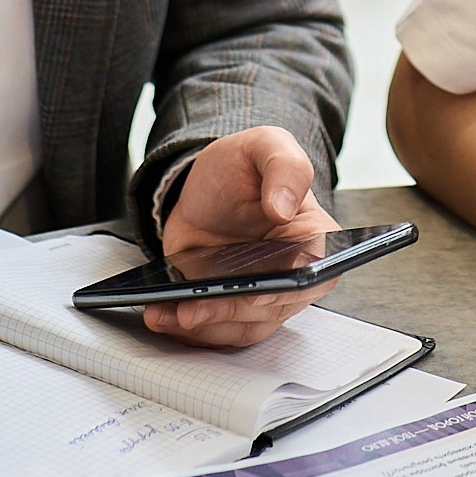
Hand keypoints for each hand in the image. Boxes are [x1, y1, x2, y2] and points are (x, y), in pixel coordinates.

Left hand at [146, 127, 339, 347]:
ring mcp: (260, 296)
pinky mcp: (228, 307)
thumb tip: (283, 207)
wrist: (206, 187)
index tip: (259, 293)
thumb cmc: (245, 167)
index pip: (315, 272)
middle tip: (194, 308)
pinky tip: (160, 314)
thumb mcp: (266, 147)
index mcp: (314, 237)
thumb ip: (285, 168)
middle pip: (271, 307)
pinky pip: (214, 329)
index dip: (289, 288)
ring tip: (167, 314)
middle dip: (230, 312)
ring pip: (241, 326)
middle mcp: (292, 275)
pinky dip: (187, 329)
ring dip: (204, 326)